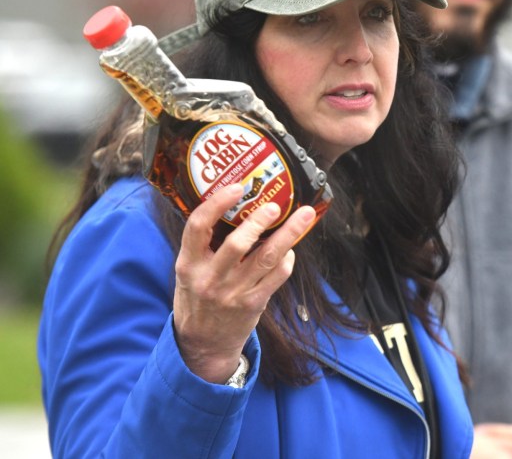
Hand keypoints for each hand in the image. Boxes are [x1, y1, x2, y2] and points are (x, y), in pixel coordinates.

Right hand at [171, 184, 314, 382]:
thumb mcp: (188, 271)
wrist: (202, 343)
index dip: (216, 204)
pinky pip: (277, 276)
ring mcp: (233, 293)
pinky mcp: (253, 304)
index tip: (236, 187)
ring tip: (304, 216)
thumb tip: (232, 205)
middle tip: (275, 205)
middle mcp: (210, 278)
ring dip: (288, 235)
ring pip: (266, 258)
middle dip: (259, 221)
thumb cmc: (197, 297)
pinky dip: (287, 259)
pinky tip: (291, 249)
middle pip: (237, 244)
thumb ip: (204, 245)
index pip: (197, 227)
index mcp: (188, 264)